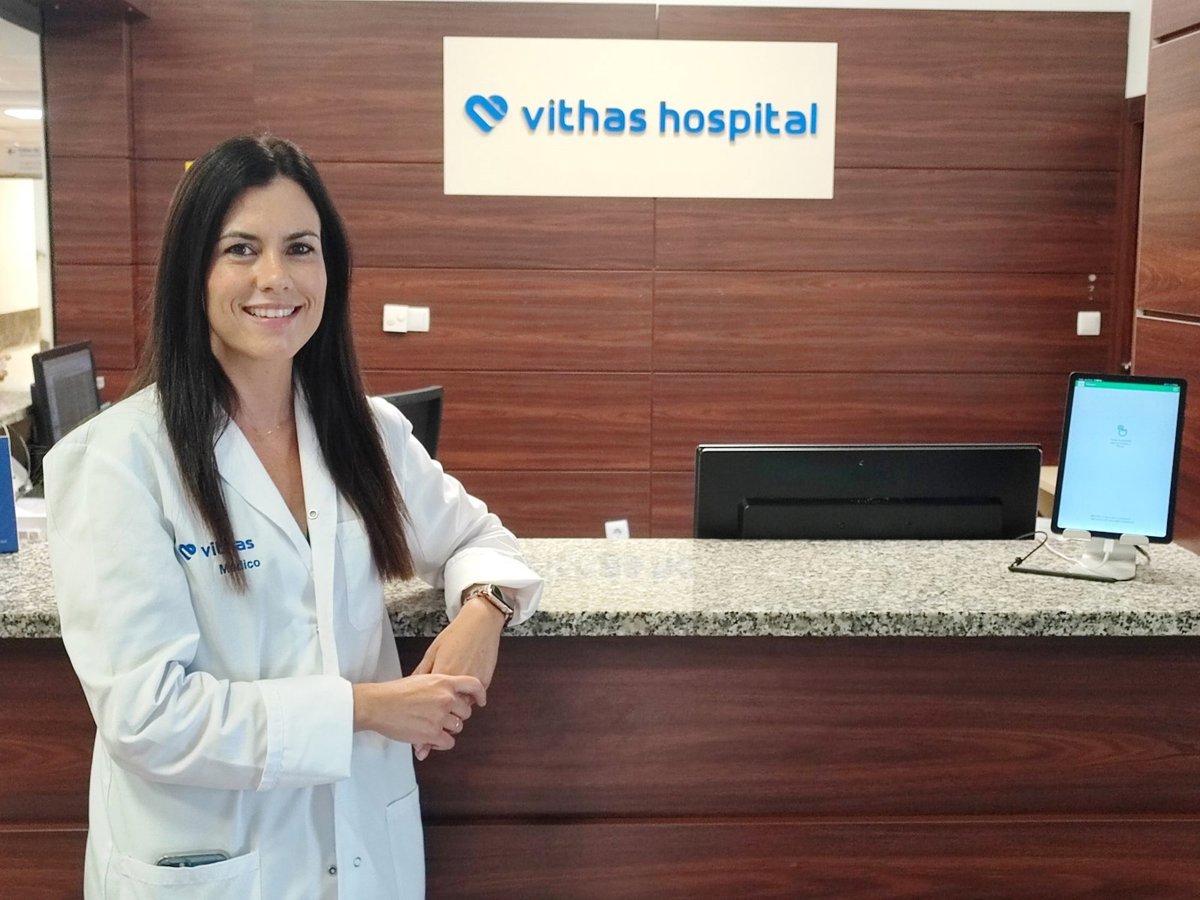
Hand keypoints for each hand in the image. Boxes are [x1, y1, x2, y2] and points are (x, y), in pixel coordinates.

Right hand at [353, 674, 484, 757]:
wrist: (378, 704)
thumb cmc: (395, 692)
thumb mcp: (421, 678)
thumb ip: (439, 686)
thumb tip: (450, 694)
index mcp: (444, 681)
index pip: (473, 684)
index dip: (480, 694)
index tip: (480, 701)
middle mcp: (446, 698)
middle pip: (466, 711)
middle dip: (455, 716)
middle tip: (441, 719)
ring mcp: (440, 716)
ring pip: (457, 728)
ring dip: (447, 730)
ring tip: (432, 729)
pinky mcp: (432, 733)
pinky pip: (448, 742)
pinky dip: (440, 743)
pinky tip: (430, 740)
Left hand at [409, 595, 505, 759]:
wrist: (479, 624)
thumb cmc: (454, 636)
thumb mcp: (432, 653)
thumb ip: (423, 673)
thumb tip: (412, 687)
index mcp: (440, 678)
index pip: (430, 713)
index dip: (425, 734)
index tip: (421, 748)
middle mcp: (456, 685)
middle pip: (448, 718)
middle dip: (442, 729)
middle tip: (434, 734)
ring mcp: (471, 684)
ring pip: (463, 712)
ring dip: (456, 718)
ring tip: (449, 721)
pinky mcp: (484, 682)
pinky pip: (475, 701)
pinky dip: (470, 704)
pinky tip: (465, 703)